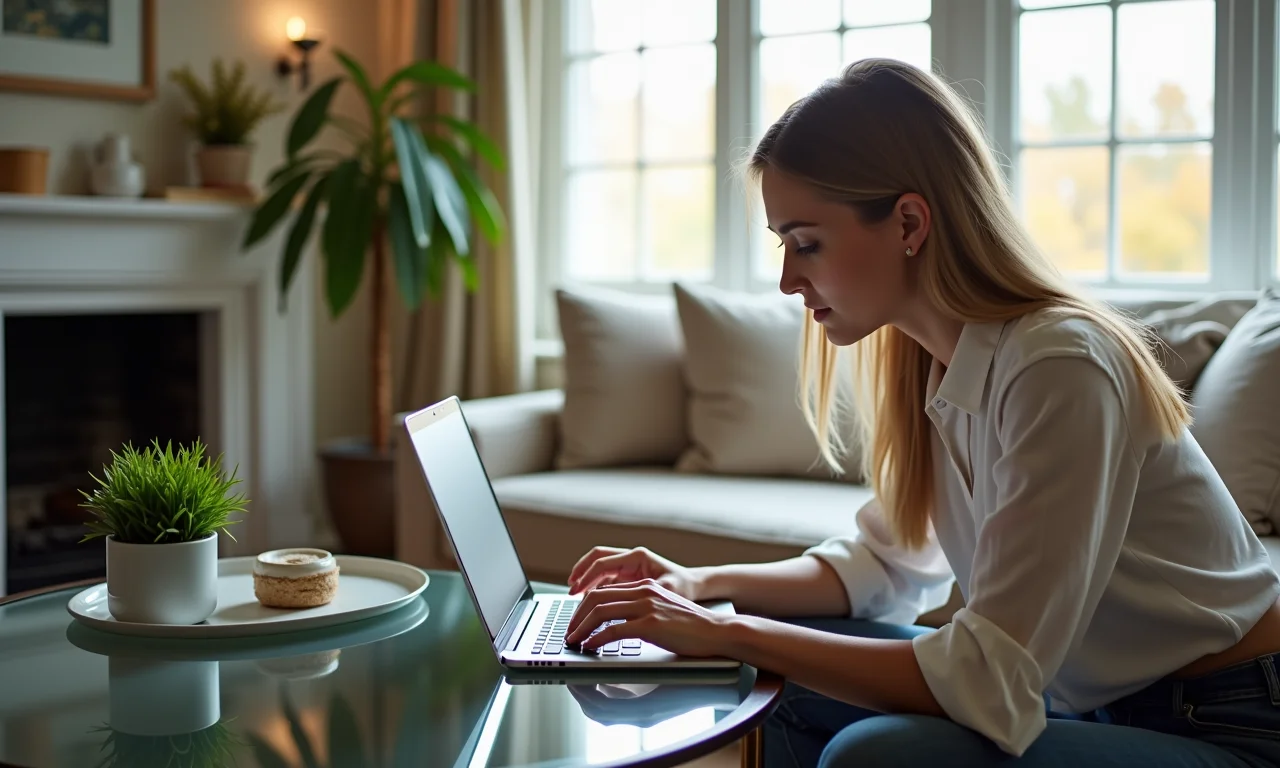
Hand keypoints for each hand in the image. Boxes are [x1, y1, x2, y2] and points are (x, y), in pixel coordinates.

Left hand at [564, 579, 731, 657]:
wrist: (716, 630)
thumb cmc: (691, 627)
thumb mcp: (662, 611)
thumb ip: (640, 612)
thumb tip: (616, 627)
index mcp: (644, 586)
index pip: (604, 590)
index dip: (584, 605)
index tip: (575, 620)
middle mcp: (643, 591)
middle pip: (596, 598)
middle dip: (576, 616)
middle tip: (568, 632)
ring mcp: (646, 606)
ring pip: (601, 612)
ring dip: (582, 628)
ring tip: (573, 640)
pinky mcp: (650, 624)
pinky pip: (614, 630)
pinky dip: (596, 639)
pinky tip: (590, 647)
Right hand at [567, 546, 700, 598]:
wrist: (694, 586)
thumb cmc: (683, 587)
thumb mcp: (667, 591)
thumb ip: (644, 594)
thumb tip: (623, 604)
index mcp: (637, 557)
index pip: (603, 562)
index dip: (586, 576)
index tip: (575, 590)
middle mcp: (630, 558)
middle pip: (596, 559)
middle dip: (581, 573)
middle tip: (570, 590)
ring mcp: (628, 566)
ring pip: (599, 568)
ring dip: (586, 579)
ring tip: (574, 595)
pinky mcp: (627, 576)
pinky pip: (605, 578)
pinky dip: (594, 586)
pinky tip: (588, 600)